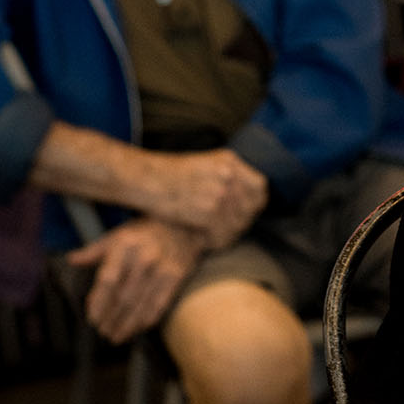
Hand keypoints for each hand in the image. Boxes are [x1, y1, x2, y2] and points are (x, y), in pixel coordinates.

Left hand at [69, 219, 205, 342]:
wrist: (181, 226)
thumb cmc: (142, 234)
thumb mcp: (116, 236)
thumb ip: (93, 251)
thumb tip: (71, 259)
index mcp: (124, 246)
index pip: (108, 280)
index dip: (99, 303)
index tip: (92, 319)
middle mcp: (144, 257)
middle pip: (124, 297)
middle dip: (111, 318)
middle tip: (103, 332)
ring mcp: (162, 268)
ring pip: (140, 305)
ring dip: (127, 325)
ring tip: (116, 336)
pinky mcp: (176, 276)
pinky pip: (159, 305)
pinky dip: (146, 320)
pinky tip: (137, 329)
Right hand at [139, 149, 268, 249]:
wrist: (144, 179)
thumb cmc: (168, 176)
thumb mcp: (204, 165)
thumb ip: (227, 178)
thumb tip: (249, 203)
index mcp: (229, 161)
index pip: (260, 187)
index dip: (254, 205)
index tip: (244, 214)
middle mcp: (229, 174)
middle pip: (251, 209)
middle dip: (239, 223)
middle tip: (223, 230)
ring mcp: (220, 192)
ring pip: (236, 225)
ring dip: (225, 234)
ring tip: (209, 235)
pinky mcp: (207, 210)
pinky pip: (220, 235)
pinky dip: (212, 241)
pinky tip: (201, 239)